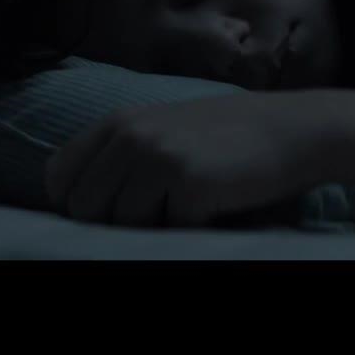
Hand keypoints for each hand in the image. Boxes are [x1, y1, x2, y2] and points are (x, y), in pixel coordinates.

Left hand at [45, 92, 332, 227]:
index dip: (79, 203)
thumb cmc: (229, 137)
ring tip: (190, 201)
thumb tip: (76, 208)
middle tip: (160, 209)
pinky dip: (192, 227)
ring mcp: (156, 158)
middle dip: (116, 222)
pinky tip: (215, 203)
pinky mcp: (187, 183)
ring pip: (124, 226)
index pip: (59, 178)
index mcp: (118, 122)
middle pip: (85, 210)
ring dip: (156, 226)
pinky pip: (169, 231)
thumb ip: (118, 155)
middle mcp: (130, 136)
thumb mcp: (163, 130)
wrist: (295, 129)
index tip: (111, 210)